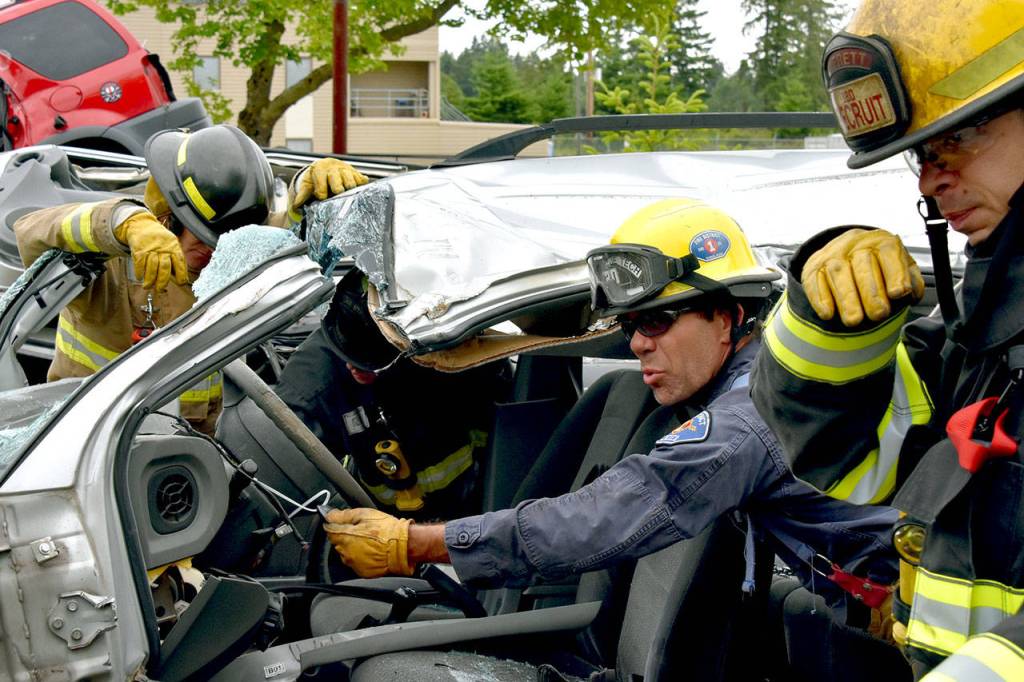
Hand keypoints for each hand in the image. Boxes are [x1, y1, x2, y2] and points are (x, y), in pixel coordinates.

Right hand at [114, 212, 187, 290]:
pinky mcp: (139, 249)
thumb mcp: (171, 245)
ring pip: (152, 268)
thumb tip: (178, 278)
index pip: (180, 262)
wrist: (142, 225)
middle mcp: (163, 248)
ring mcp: (151, 248)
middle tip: (160, 290)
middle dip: (163, 282)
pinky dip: (140, 272)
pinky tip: (140, 277)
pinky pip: (139, 264)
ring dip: (150, 280)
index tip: (181, 283)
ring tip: (148, 286)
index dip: (182, 274)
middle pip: (165, 268)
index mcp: (174, 247)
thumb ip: (175, 259)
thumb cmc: (160, 240)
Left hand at [292, 158, 368, 209]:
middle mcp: (334, 168)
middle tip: (335, 196)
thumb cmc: (316, 177)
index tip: (322, 198)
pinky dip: (360, 187)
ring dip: (348, 191)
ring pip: (351, 183)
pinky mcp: (357, 174)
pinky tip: (356, 191)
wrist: (326, 165)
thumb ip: (303, 194)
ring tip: (345, 194)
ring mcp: (347, 171)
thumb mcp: (308, 183)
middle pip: (338, 184)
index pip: (322, 186)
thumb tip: (296, 206)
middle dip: (336, 192)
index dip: (322, 194)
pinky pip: (362, 181)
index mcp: (320, 170)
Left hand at [323, 507, 413, 577]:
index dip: (335, 524)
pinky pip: (356, 562)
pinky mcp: (362, 571)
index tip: (341, 522)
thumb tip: (330, 515)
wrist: (403, 546)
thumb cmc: (387, 530)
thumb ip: (343, 515)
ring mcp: (354, 563)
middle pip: (338, 542)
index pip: (329, 530)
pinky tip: (372, 550)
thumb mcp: (364, 514)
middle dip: (345, 536)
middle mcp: (346, 553)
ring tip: (369, 540)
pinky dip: (361, 557)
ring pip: (347, 553)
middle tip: (361, 530)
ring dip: (353, 547)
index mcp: (345, 537)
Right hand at [802, 228, 924, 326]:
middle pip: (863, 265)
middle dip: (871, 293)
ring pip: (838, 274)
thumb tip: (912, 294)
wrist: (845, 250)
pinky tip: (828, 313)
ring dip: (847, 300)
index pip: (888, 253)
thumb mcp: (899, 266)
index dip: (895, 274)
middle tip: (878, 314)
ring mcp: (832, 254)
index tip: (899, 293)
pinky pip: (815, 281)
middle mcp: (855, 244)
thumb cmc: (876, 264)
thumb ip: (911, 279)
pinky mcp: (813, 267)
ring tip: (854, 320)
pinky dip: (820, 299)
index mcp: (881, 242)